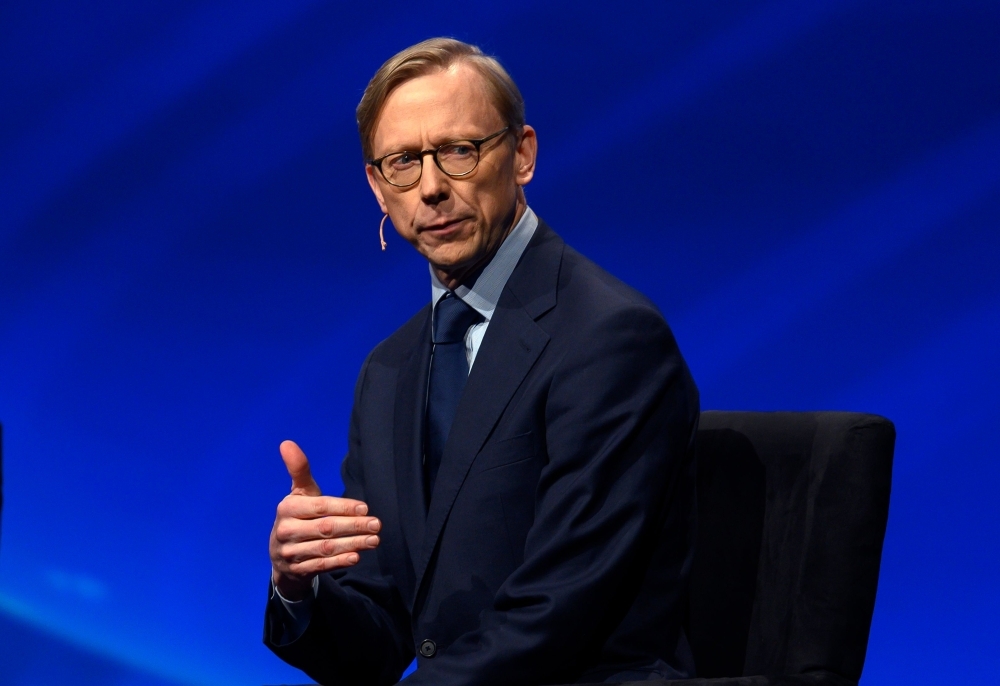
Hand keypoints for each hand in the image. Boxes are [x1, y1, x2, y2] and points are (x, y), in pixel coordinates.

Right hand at [269, 440, 380, 600]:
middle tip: (377, 524)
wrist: (281, 554)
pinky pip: (320, 566)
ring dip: (352, 544)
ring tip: (374, 540)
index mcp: (287, 508)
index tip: (365, 508)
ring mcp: (290, 553)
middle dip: (354, 526)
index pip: (319, 507)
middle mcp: (286, 531)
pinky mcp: (296, 570)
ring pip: (325, 548)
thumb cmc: (298, 515)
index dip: (343, 507)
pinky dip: (339, 562)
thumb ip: (299, 470)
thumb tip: (287, 443)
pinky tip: (357, 556)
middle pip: (325, 528)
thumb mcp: (299, 493)